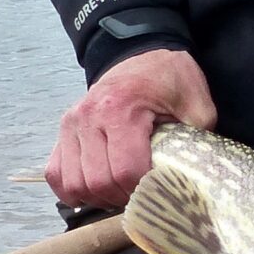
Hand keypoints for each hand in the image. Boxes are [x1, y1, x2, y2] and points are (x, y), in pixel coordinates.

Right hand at [45, 47, 217, 209]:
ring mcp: (71, 124)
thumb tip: (199, 173)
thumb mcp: (196, 102)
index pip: (125, 170)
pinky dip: (72, 190)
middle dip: (121, 198)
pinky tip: (94, 192)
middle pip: (98, 182)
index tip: (157, 191)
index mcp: (121, 110)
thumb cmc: (169, 78)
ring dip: (97, 198)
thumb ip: (198, 137)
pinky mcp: (63, 130)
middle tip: (140, 196)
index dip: (142, 191)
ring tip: (119, 194)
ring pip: (73, 183)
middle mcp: (89, 117)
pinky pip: (55, 173)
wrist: (141, 55)